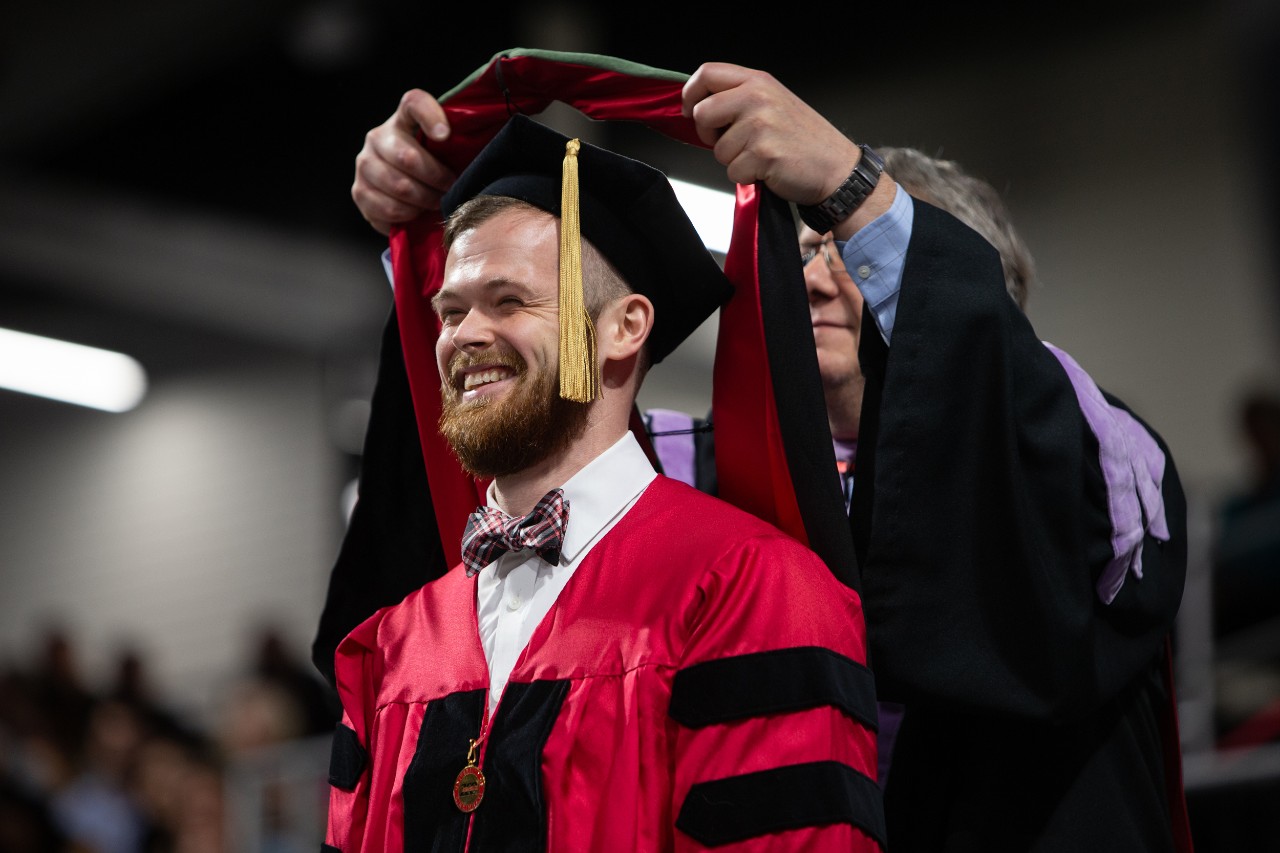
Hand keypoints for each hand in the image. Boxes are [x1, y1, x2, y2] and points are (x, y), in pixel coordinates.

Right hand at [351, 89, 457, 235]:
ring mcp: (364, 164)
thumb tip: (488, 154)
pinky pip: (388, 208)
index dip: (430, 116)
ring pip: (399, 186)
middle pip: (408, 157)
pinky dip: (408, 215)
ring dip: (424, 200)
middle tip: (451, 190)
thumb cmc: (433, 170)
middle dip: (437, 179)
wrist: (405, 194)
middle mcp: (377, 137)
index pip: (414, 103)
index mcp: (402, 119)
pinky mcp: (359, 192)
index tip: (446, 135)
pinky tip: (416, 212)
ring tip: (436, 203)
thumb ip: (457, 145)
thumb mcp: (446, 152)